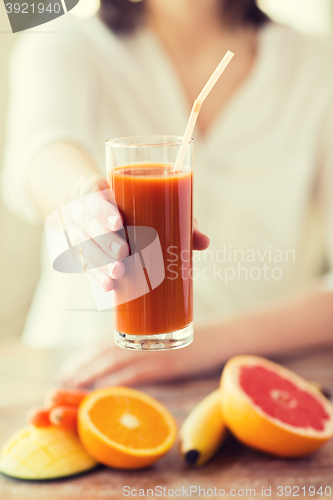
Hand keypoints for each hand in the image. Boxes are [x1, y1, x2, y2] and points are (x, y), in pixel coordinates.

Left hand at [58, 326, 219, 388]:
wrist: (225, 336)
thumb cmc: (197, 338)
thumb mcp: (168, 336)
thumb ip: (146, 343)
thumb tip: (123, 358)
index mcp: (144, 330)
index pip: (105, 340)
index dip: (84, 353)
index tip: (69, 366)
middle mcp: (146, 338)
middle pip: (105, 350)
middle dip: (82, 364)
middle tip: (63, 379)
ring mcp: (156, 350)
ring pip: (115, 361)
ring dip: (91, 373)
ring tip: (73, 385)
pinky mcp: (168, 366)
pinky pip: (137, 375)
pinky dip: (117, 383)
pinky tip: (102, 392)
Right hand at [62, 173, 208, 291]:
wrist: (95, 207)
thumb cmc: (129, 202)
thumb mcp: (146, 201)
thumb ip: (173, 216)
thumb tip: (203, 242)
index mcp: (94, 187)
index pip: (91, 192)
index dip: (101, 208)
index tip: (119, 222)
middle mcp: (78, 207)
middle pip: (84, 222)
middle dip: (103, 239)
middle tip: (123, 253)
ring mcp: (73, 229)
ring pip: (80, 245)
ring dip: (99, 262)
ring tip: (118, 274)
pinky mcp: (76, 249)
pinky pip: (81, 263)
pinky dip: (96, 276)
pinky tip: (108, 287)